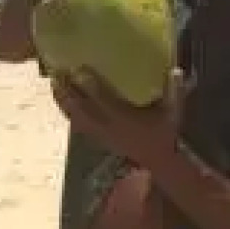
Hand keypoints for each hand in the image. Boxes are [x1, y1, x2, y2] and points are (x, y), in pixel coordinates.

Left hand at [51, 69, 188, 168]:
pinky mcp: (97, 138)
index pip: (104, 101)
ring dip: (63, 101)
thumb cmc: (165, 133)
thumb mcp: (174, 112)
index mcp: (125, 120)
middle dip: (67, 93)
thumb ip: (174, 91)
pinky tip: (62, 101)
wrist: (158, 159)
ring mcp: (101, 134)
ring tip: (53, 83)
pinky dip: (68, 112)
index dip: (91, 86)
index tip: (79, 69)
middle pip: (81, 110)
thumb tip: (176, 69)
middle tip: (56, 72)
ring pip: (75, 118)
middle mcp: (109, 127)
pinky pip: (77, 125)